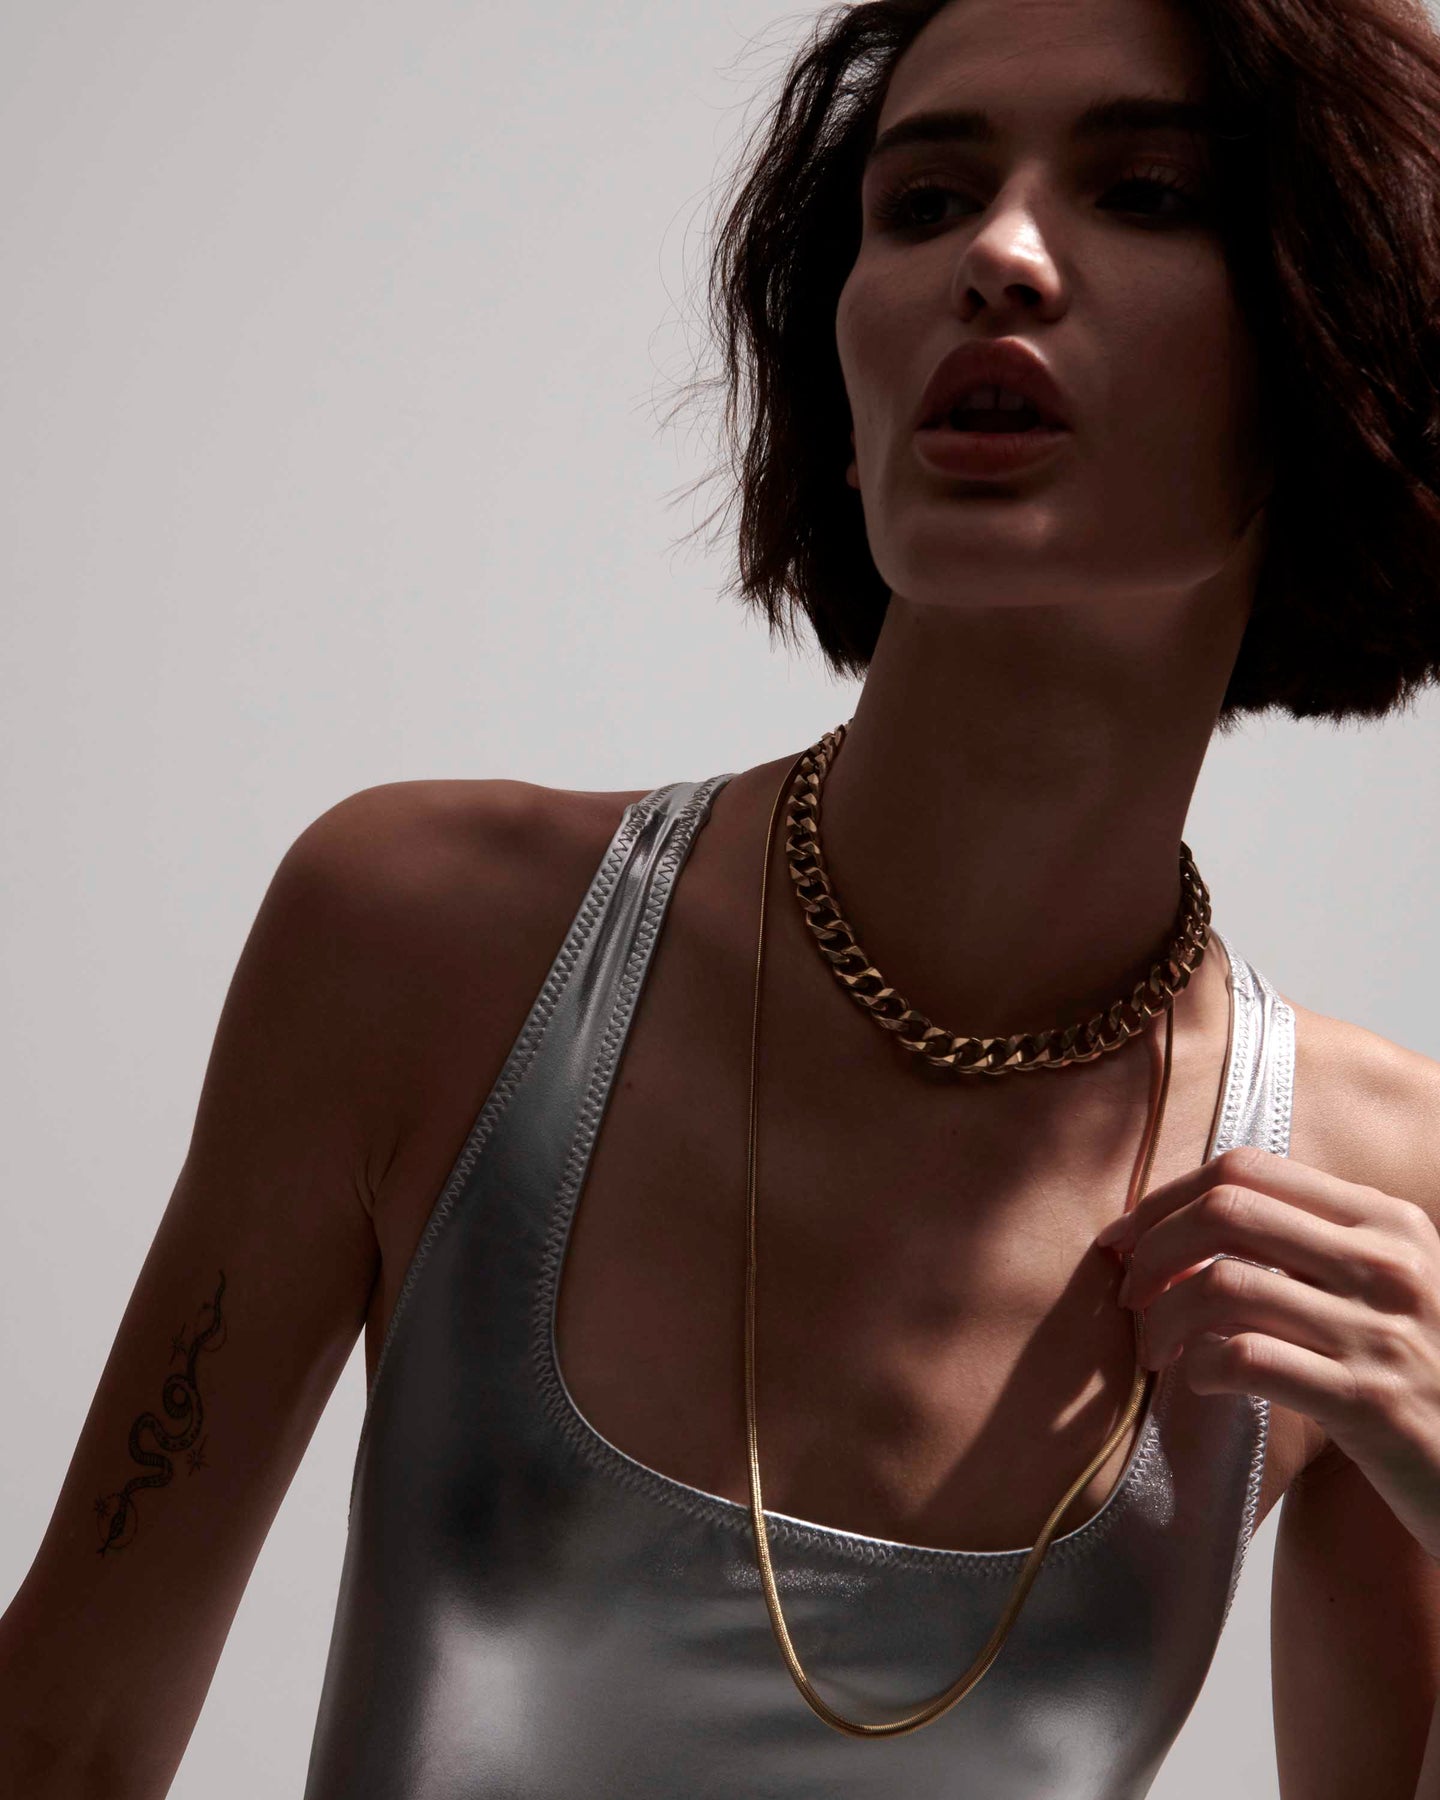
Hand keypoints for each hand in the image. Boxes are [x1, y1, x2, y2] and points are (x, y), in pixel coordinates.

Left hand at [1094, 1144, 1439, 1562]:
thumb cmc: (1419, 1371)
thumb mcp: (1388, 1284)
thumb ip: (1315, 1240)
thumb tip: (1190, 1212)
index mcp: (1386, 1220)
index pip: (1246, 1168)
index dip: (1167, 1198)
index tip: (1128, 1238)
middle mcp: (1389, 1264)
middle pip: (1226, 1211)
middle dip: (1152, 1249)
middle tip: (1129, 1294)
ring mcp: (1382, 1333)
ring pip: (1223, 1285)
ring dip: (1164, 1317)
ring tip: (1155, 1349)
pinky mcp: (1371, 1404)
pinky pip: (1247, 1359)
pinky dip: (1200, 1366)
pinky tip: (1199, 1381)